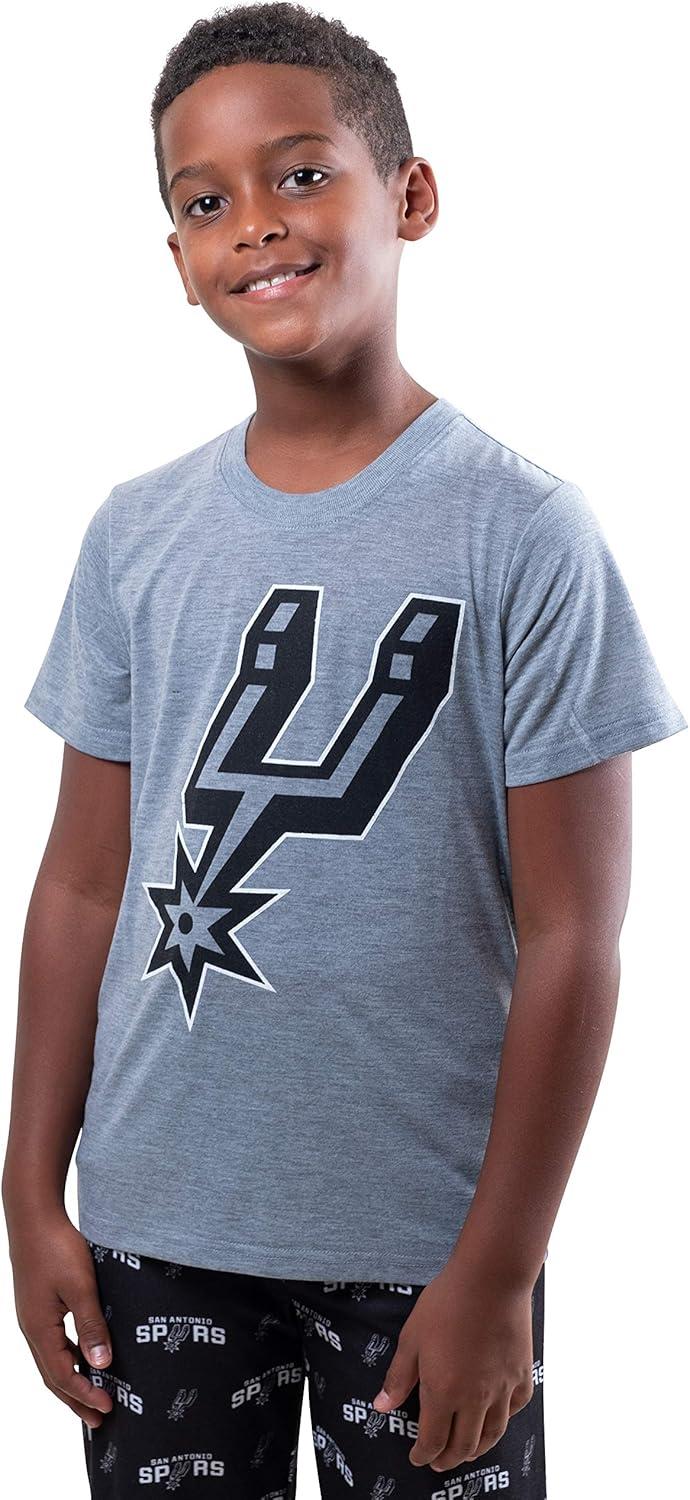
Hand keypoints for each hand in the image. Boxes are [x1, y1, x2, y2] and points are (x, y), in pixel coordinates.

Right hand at [7, 1207, 113, 1428]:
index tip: (108, 1408)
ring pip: (52, 1360)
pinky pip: (53, 1342)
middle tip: (98, 1419)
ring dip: (71, 1380)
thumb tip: (100, 1364)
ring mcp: (33, 1318)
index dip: (85, 1394)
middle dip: (76, 1399)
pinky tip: (84, 1355)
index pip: (63, 1375)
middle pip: (53, 1376)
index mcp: (40, 1329)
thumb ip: (91, 1325)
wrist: (34, 1216)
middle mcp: (32, 1329)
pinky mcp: (38, 1306)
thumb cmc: (57, 1247)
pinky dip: (68, 1357)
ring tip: (93, 1394)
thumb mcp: (81, 1287)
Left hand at [372, 1255, 535, 1470]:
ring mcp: (502, 1389)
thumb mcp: (412, 1338)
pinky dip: (504, 1422)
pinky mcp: (521, 1375)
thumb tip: (382, 1407)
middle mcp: (475, 1399)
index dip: (423, 1455)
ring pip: (492, 1435)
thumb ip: (398, 1377)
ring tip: (467, 1452)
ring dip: (477, 1449)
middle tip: (439, 1462)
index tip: (417, 1458)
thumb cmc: (447, 1303)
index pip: (433, 1441)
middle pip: (464, 1446)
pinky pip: (514, 1410)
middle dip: (448, 1459)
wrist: (490, 1278)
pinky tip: (497, 1418)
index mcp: (444, 1393)